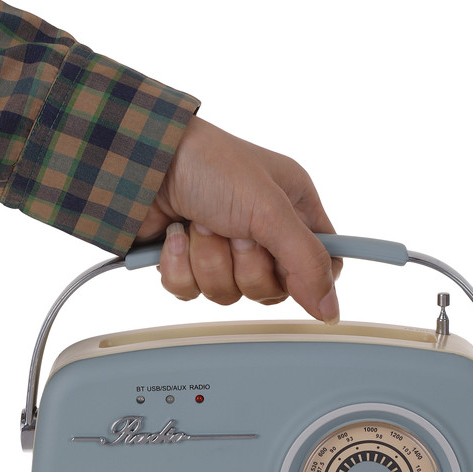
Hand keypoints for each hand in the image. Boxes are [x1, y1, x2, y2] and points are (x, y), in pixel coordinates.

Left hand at [136, 117, 340, 322]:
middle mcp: (262, 233)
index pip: (321, 264)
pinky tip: (175, 235)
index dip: (307, 277)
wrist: (142, 160)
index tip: (288, 270)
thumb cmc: (209, 165)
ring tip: (199, 224)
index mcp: (293, 210)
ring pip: (229, 294)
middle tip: (233, 231)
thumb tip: (330, 310)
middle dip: (245, 264)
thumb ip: (307, 261)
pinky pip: (191, 293)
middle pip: (271, 289)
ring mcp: (224, 251)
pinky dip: (180, 266)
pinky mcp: (188, 263)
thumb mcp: (270, 209)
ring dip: (209, 261)